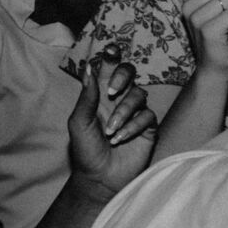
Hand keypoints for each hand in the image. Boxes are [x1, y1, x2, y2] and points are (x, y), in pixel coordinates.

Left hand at [67, 55, 156, 202]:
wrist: (100, 177)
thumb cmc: (86, 150)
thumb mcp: (79, 123)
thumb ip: (86, 97)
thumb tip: (89, 69)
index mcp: (101, 96)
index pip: (109, 69)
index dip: (112, 57)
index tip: (111, 50)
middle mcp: (120, 100)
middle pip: (130, 73)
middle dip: (122, 77)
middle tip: (111, 91)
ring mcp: (136, 113)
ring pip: (139, 96)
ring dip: (123, 112)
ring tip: (111, 131)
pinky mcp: (148, 128)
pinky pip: (147, 117)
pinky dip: (132, 126)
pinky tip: (120, 139)